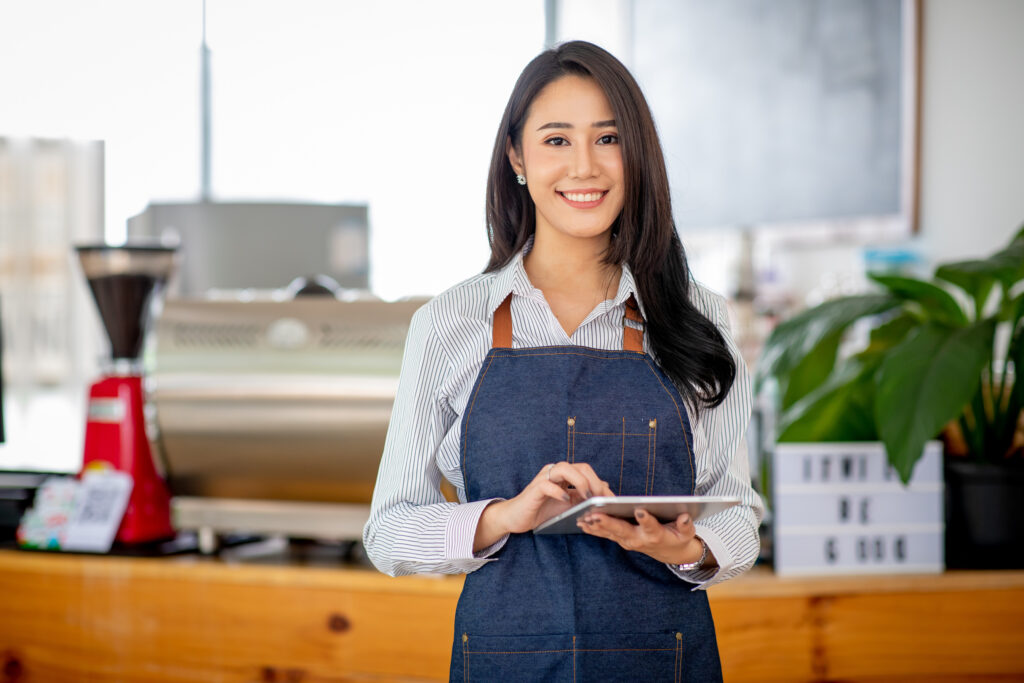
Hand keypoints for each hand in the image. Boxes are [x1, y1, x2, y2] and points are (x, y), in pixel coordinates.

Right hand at [473, 462, 613, 550]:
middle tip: (600, 499)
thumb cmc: (542, 510)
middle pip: (581, 467)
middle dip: (594, 482)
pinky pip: (547, 484)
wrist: (518, 518)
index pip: (587, 471)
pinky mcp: (534, 488)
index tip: (611, 499)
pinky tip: (565, 500)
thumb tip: (605, 488)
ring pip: (565, 468)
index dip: (601, 484)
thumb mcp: (568, 504)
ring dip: (580, 482)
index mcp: (565, 474)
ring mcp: (544, 478)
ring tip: (586, 497)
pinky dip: (558, 491)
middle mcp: (555, 471)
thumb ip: (583, 496)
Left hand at [576, 508, 712, 566]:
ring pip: (610, 532)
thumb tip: (685, 517)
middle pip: (623, 530)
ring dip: (595, 526)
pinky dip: (593, 529)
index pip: (651, 526)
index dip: (646, 519)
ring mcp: (627, 540)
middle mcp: (639, 539)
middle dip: (608, 523)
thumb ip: (685, 525)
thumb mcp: (687, 532)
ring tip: (582, 517)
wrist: (670, 552)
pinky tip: (581, 522)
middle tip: (595, 515)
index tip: (640, 510)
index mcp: (656, 535)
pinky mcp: (620, 539)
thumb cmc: (678, 537)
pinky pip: (605, 534)